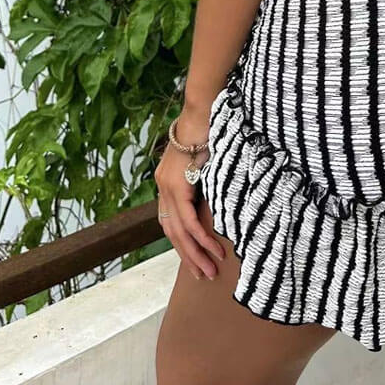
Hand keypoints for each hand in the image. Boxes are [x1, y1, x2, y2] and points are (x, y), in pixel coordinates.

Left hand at [154, 106, 224, 279]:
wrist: (203, 109)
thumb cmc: (209, 128)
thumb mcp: (207, 159)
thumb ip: (207, 178)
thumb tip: (222, 194)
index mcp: (167, 181)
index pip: (172, 220)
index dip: (183, 243)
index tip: (196, 260)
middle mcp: (162, 186)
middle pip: (172, 232)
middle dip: (188, 257)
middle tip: (203, 275)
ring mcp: (167, 187)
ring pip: (179, 232)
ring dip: (195, 254)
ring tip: (210, 271)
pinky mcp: (177, 185)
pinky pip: (188, 221)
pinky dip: (201, 239)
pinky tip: (212, 252)